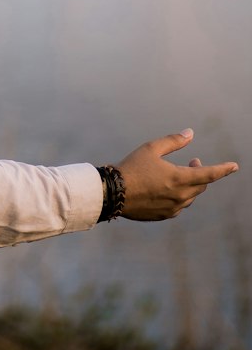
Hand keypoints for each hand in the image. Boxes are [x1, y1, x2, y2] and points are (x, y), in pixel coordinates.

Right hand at [115, 129, 237, 220]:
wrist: (113, 192)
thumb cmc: (132, 167)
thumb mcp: (151, 148)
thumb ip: (173, 141)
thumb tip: (190, 133)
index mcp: (179, 178)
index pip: (209, 174)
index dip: (223, 169)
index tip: (235, 166)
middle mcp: (180, 196)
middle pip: (201, 186)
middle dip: (200, 172)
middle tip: (193, 161)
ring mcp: (173, 208)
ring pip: (191, 196)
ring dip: (190, 185)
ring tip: (178, 173)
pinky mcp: (165, 215)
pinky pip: (179, 205)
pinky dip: (179, 195)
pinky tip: (166, 188)